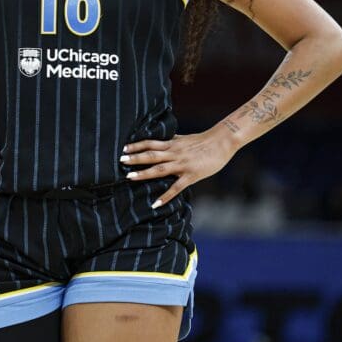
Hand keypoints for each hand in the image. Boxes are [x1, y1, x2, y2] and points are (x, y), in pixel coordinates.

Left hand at [120, 130, 237, 207]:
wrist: (222, 142)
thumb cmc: (203, 140)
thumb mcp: (184, 138)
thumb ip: (171, 141)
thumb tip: (160, 140)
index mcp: (172, 144)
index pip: (150, 143)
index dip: (136, 145)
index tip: (123, 148)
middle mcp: (174, 153)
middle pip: (151, 155)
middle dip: (135, 158)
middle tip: (120, 161)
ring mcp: (182, 164)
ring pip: (160, 169)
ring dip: (144, 173)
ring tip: (130, 177)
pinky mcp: (191, 175)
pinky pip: (176, 187)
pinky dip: (165, 196)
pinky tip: (156, 203)